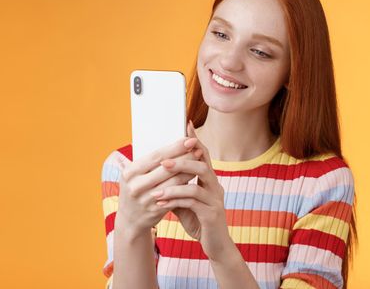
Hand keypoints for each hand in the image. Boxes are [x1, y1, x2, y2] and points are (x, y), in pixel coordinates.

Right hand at [116, 136, 203, 236]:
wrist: (129, 220)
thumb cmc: (135, 189)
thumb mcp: (132, 175)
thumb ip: (145, 160)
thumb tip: (159, 136)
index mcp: (129, 173)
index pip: (155, 156)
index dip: (174, 148)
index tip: (189, 139)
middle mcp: (135, 186)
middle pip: (166, 168)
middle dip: (185, 157)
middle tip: (198, 148)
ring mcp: (146, 200)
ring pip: (174, 182)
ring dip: (189, 171)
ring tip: (200, 161)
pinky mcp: (156, 210)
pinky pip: (176, 196)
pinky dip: (186, 186)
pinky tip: (194, 178)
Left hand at [150, 120, 230, 259]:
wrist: (216, 245)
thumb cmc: (198, 221)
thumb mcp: (183, 201)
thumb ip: (173, 187)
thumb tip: (153, 174)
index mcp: (209, 180)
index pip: (202, 155)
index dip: (195, 140)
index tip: (185, 125)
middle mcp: (215, 186)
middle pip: (202, 164)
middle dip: (183, 159)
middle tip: (163, 160)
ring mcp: (215, 199)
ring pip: (198, 182)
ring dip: (177, 180)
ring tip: (159, 181)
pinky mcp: (212, 214)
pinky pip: (193, 202)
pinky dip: (176, 199)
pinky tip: (161, 200)